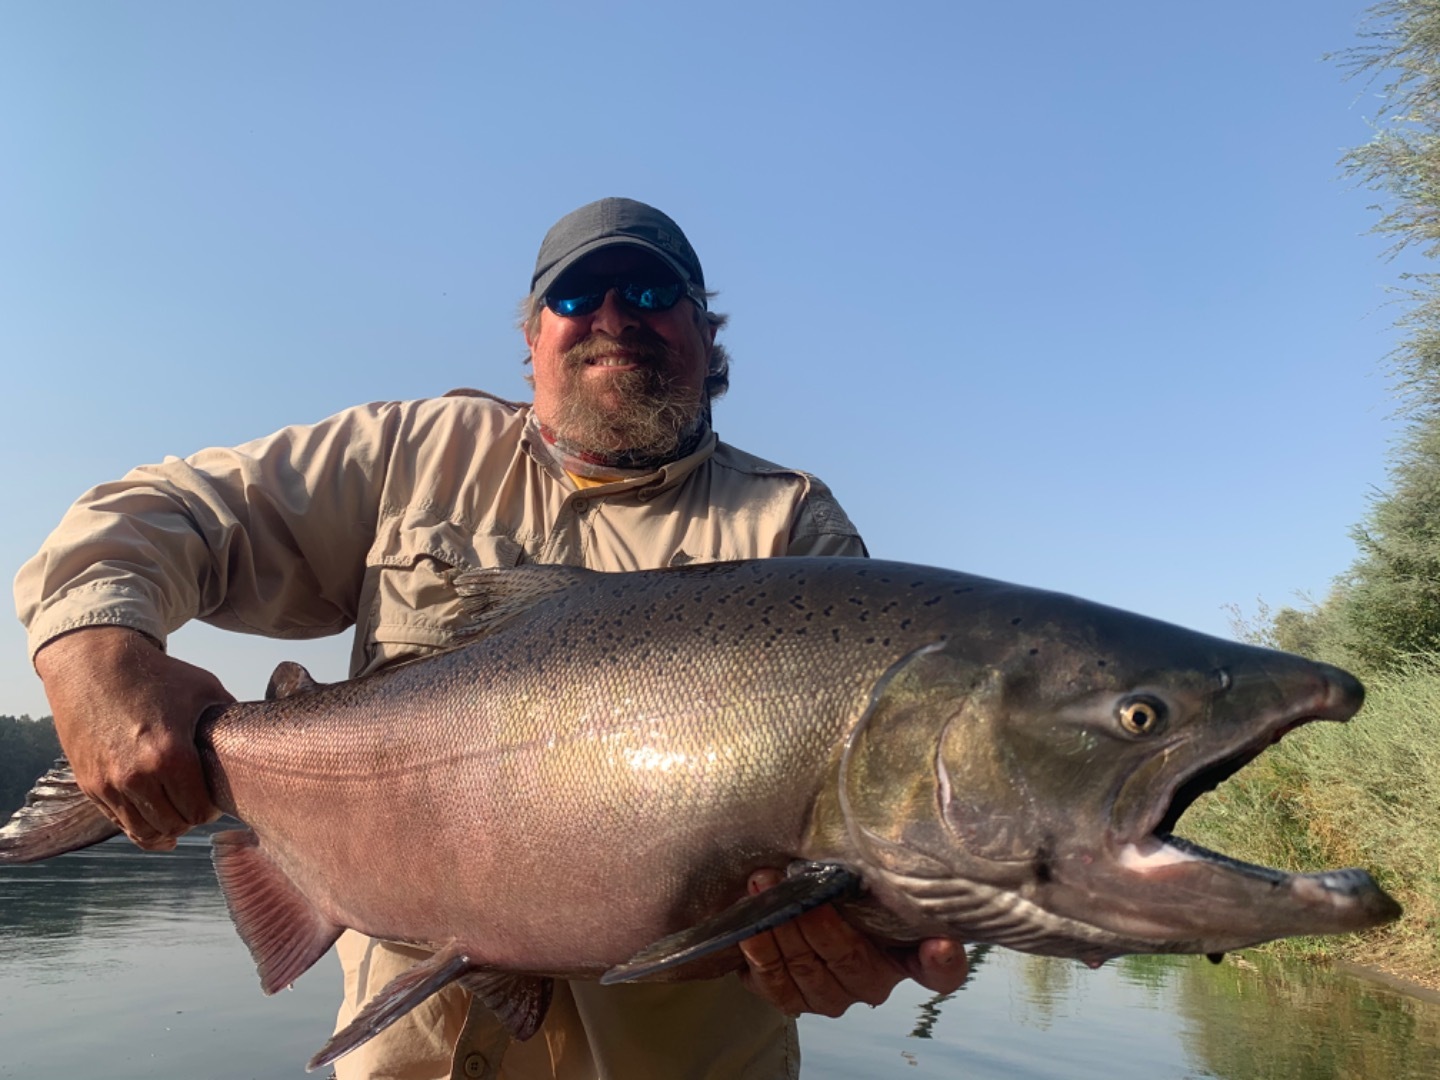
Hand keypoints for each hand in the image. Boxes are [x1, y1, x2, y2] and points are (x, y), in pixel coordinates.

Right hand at [34, 626, 232, 850]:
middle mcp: (136, 776)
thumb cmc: (154, 675)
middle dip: (191, 819)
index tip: (216, 800)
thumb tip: (254, 734)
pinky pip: (119, 822)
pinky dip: (139, 825)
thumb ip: (230, 716)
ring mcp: (108, 783)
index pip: (199, 812)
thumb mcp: (204, 689)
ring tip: (179, 816)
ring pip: (145, 831)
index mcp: (170, 755)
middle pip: (174, 825)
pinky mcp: (90, 783)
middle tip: (200, 806)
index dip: (212, 810)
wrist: (93, 664)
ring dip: (166, 828)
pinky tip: (154, 821)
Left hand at [737, 869, 967, 1017]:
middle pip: (851, 960)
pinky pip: (775, 983)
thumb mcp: (860, 873)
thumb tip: (889, 837)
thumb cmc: (833, 886)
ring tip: (763, 884)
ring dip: (781, 926)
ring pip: (808, 969)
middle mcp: (870, 982)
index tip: (941, 945)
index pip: (939, 971)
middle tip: (795, 878)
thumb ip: (879, 868)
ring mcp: (829, 995)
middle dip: (818, 919)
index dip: (942, 962)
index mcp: (903, 955)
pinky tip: (749, 925)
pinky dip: (760, 951)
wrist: (782, 901)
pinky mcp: (790, 999)